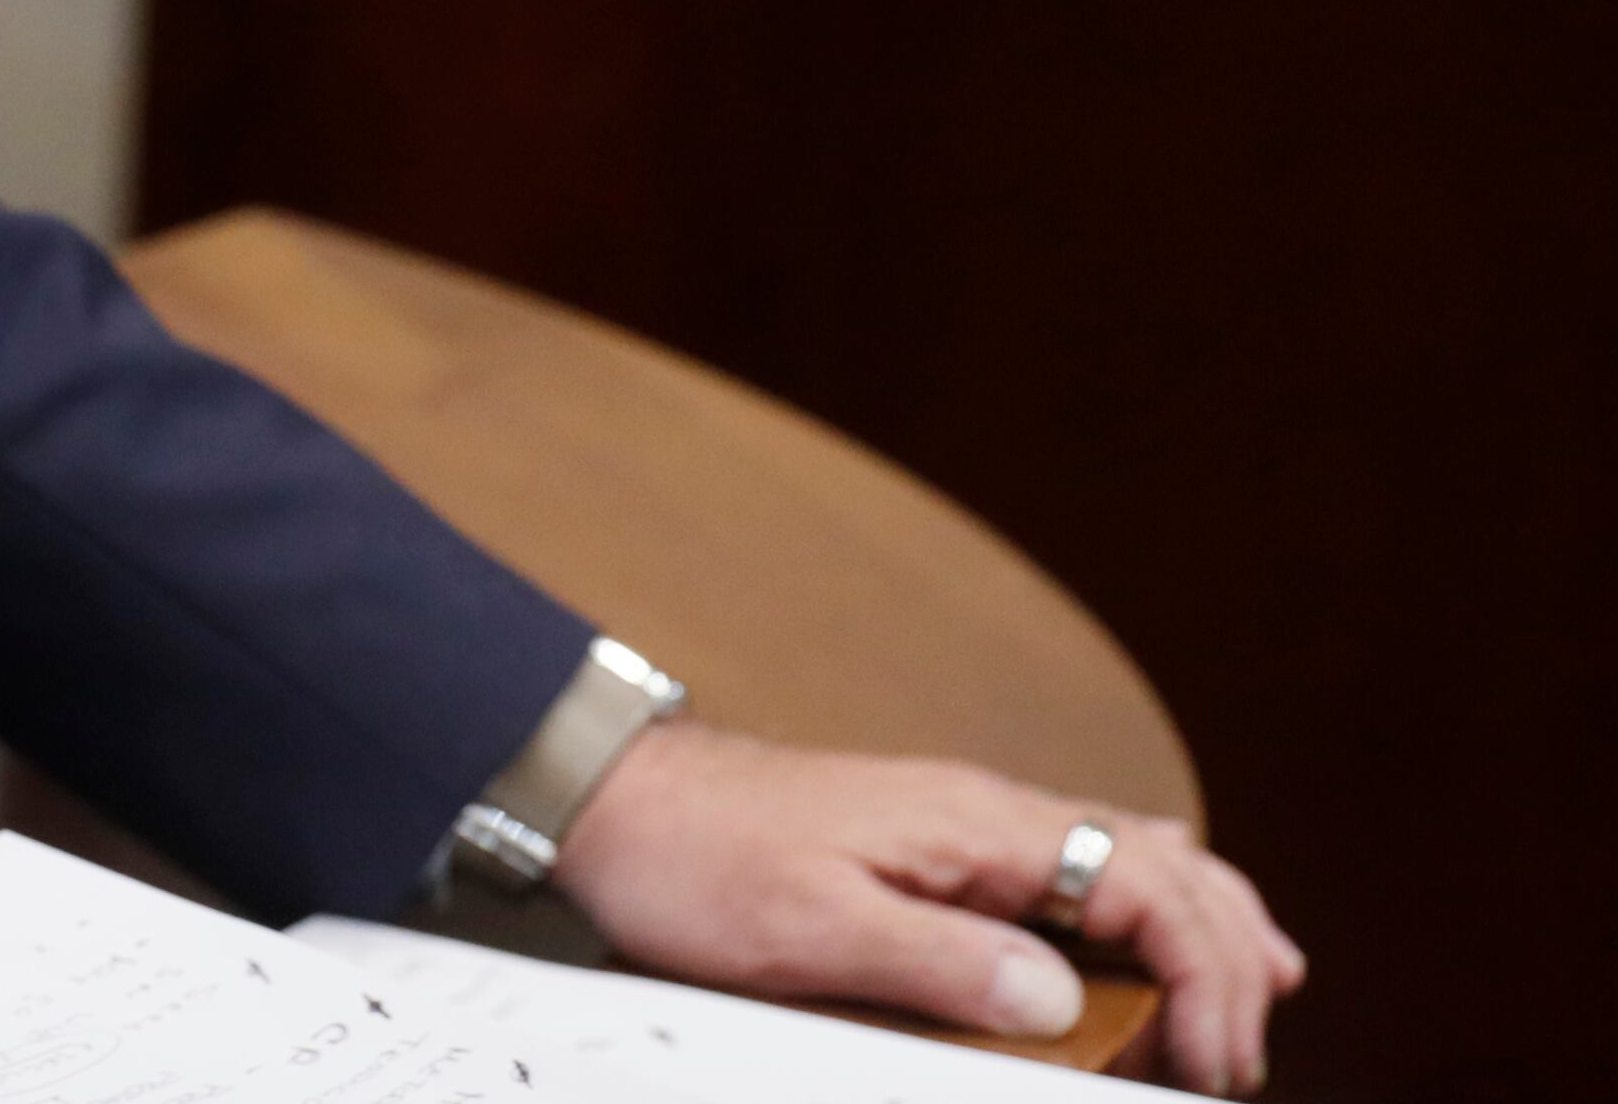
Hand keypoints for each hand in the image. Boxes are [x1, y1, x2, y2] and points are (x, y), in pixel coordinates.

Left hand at [556, 723, 1305, 1093]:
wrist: (618, 798)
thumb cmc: (699, 858)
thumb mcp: (812, 926)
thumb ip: (942, 960)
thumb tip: (1061, 998)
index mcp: (979, 824)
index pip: (1152, 884)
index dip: (1209, 976)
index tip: (1216, 1063)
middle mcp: (991, 812)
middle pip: (1167, 866)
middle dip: (1229, 959)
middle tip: (1242, 1059)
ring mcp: (968, 826)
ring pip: (1132, 860)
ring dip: (1200, 930)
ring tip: (1244, 1004)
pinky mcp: (938, 848)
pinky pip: (1074, 869)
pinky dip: (1138, 912)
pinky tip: (1146, 951)